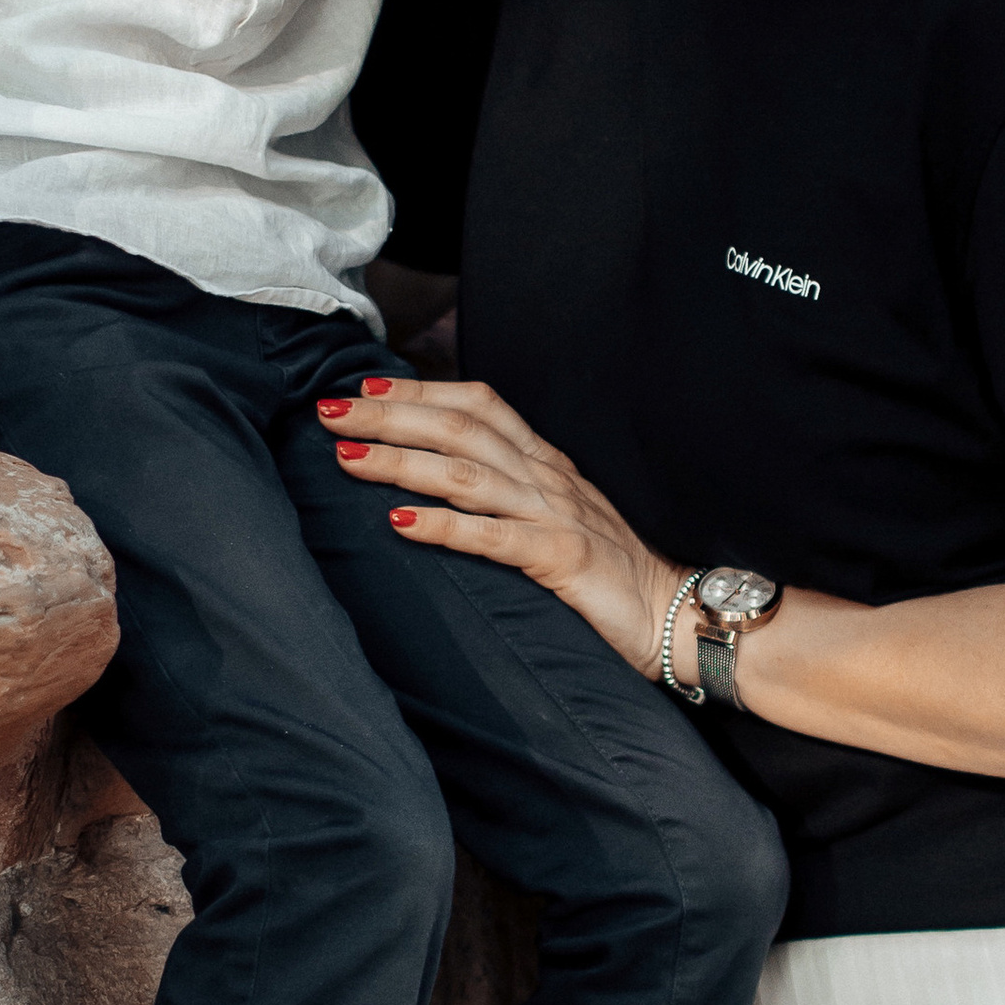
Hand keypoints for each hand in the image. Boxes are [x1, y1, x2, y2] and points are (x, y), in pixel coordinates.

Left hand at [318, 375, 683, 676]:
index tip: (364, 388)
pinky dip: (441, 526)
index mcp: (544, 462)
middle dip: (390, 417)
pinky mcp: (562, 558)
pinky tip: (398, 522)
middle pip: (460, 429)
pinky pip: (491, 537)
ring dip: (401, 461)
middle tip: (331, 412)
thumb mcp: (555, 515)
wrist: (673, 615)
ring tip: (347, 458)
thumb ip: (509, 491)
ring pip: (466, 474)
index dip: (420, 391)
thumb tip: (442, 474)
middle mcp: (546, 477)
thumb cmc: (607, 571)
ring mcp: (555, 515)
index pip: (478, 404)